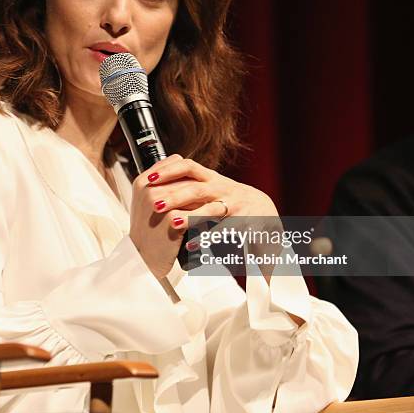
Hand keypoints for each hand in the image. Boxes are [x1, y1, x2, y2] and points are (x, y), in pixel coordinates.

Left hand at [129, 154, 278, 278]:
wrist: (264, 211)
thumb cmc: (229, 200)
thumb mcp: (209, 187)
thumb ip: (187, 184)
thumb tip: (154, 179)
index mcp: (210, 178)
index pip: (187, 167)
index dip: (168, 171)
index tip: (148, 178)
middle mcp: (222, 189)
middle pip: (196, 189)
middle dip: (175, 196)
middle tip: (155, 204)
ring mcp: (234, 206)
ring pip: (211, 210)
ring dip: (192, 217)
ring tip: (174, 223)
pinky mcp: (244, 223)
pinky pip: (225, 231)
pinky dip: (208, 238)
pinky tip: (193, 245)